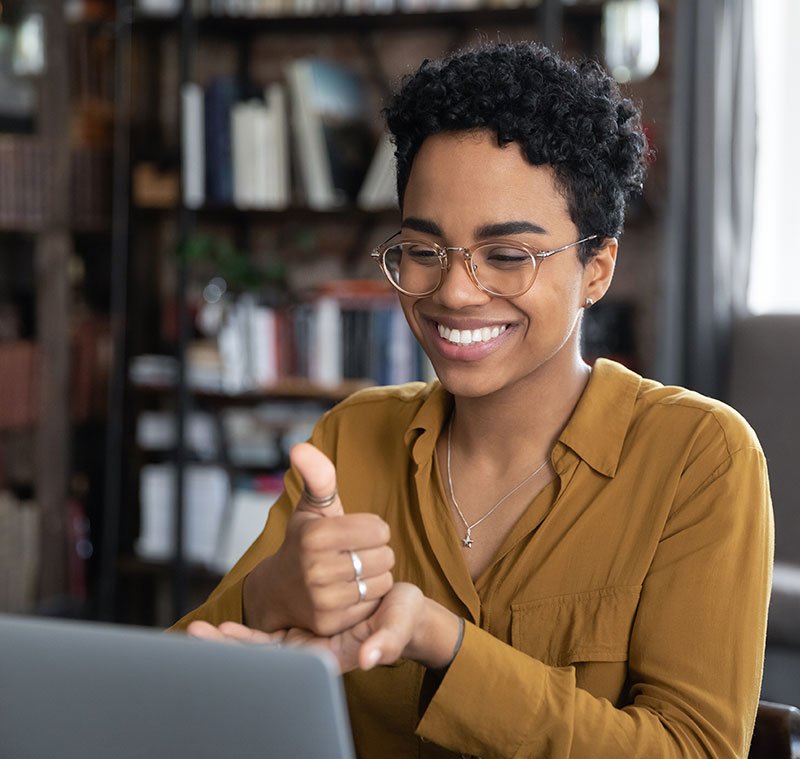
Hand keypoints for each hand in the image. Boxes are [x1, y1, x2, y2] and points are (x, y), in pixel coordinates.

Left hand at [190, 583, 462, 674]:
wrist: (404, 613)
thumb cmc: (402, 621)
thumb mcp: (397, 629)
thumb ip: (385, 643)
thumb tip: (368, 658)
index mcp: (328, 657)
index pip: (281, 661)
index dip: (252, 650)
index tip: (223, 636)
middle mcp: (312, 654)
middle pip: (262, 657)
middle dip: (228, 649)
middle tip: (194, 634)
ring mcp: (306, 644)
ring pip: (261, 650)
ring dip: (231, 643)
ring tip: (199, 631)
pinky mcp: (306, 631)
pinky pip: (271, 638)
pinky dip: (249, 634)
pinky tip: (228, 625)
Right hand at [243, 443, 394, 636]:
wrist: (279, 590)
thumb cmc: (305, 540)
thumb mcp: (313, 506)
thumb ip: (318, 476)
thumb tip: (300, 447)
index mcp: (314, 534)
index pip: (379, 529)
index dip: (373, 529)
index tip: (355, 532)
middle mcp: (315, 568)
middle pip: (384, 556)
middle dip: (376, 552)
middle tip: (353, 553)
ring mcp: (322, 598)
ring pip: (382, 581)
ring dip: (375, 575)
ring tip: (353, 571)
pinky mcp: (329, 623)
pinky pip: (373, 604)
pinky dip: (368, 597)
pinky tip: (350, 591)